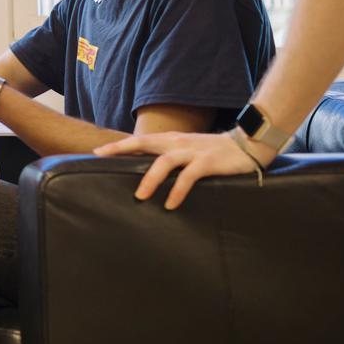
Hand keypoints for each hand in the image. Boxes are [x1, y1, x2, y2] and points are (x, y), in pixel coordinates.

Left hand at [93, 131, 267, 209]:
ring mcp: (192, 151)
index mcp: (170, 140)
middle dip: (121, 150)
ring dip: (151, 179)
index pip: (139, 140)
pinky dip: (178, 190)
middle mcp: (177, 142)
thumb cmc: (212, 151)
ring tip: (140, 195)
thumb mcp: (187, 150)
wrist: (247, 143)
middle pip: (144, 143)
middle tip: (101, 159)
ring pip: (165, 162)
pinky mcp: (207, 162)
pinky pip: (189, 177)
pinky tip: (170, 204)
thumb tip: (148, 173)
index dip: (117, 145)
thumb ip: (168, 157)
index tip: (97, 152)